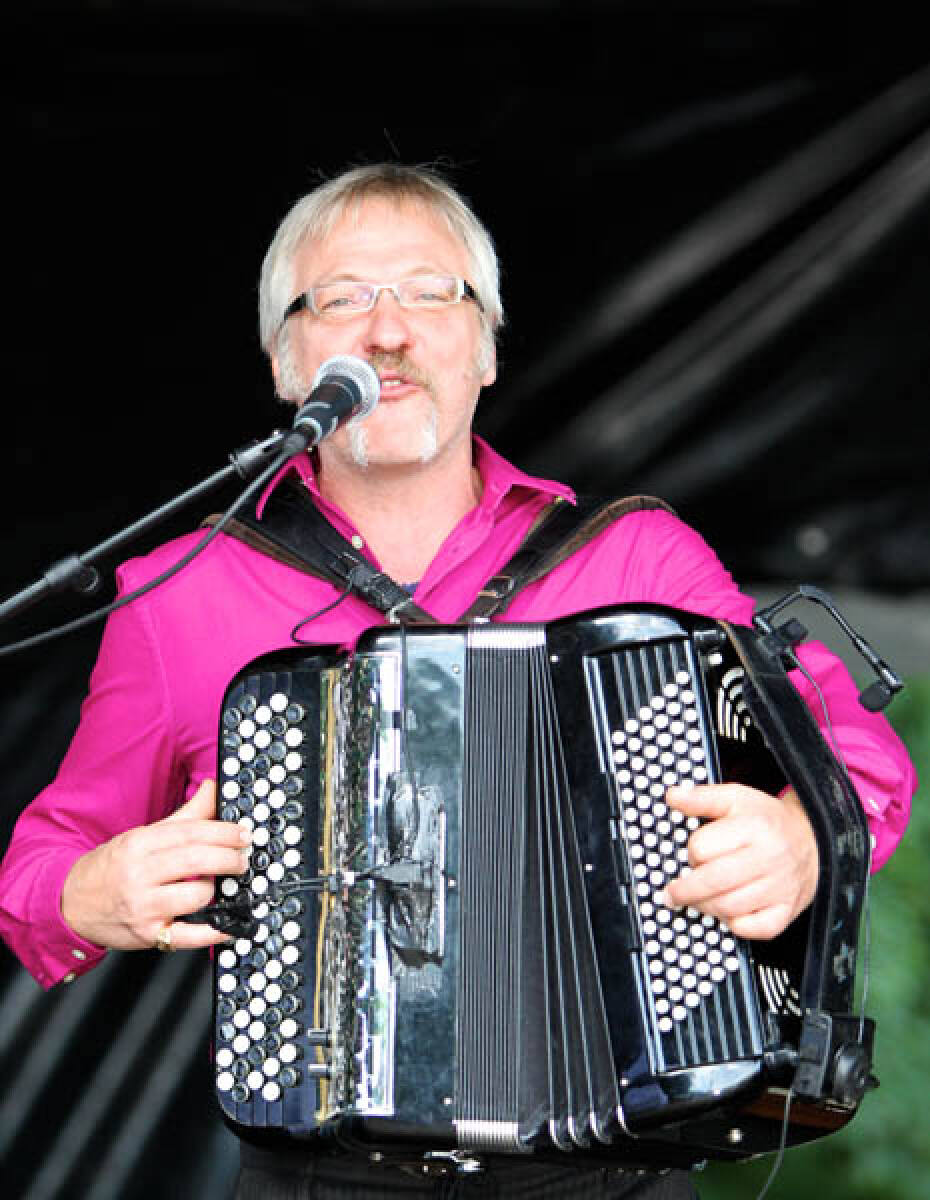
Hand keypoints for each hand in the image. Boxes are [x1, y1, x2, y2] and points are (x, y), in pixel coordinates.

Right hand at [60, 780, 250, 951]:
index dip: (224, 832)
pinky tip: (228, 926)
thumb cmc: (113, 866)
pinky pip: (189, 936)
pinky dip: (214, 932)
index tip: (243, 834)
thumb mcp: (143, 835)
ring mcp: (143, 907)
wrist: (72, 903)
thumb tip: (213, 789)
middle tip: (242, 858)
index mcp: (140, 844)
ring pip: (197, 896)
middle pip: (196, 861)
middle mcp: (139, 874)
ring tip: (217, 885)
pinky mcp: (149, 935)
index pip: (191, 833)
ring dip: (216, 890)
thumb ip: (185, 815)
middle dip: (228, 858)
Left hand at [660, 784, 818, 939]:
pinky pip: (754, 929)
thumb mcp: (736, 798)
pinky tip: (728, 913)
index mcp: (753, 827)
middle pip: (713, 881)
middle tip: (673, 893)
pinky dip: (735, 925)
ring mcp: (780, 887)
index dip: (691, 852)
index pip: (702, 848)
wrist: (814, 841)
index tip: (694, 853)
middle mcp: (769, 858)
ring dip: (705, 906)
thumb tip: (672, 796)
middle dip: (685, 890)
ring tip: (697, 900)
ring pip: (729, 907)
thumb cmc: (767, 821)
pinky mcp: (787, 911)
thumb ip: (701, 798)